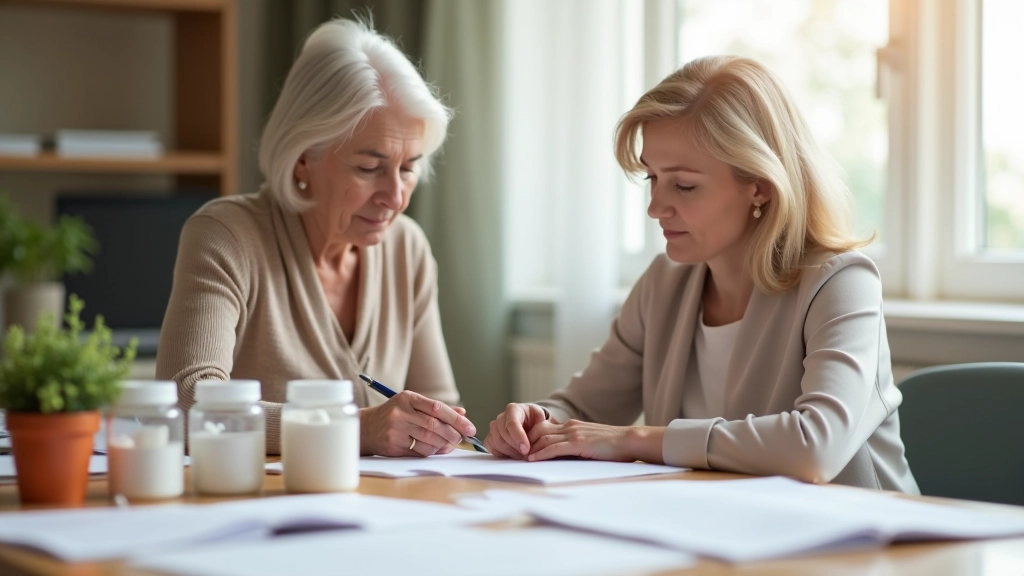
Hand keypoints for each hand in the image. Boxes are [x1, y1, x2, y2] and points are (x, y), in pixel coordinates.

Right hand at [361, 391, 475, 456]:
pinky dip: (432, 451)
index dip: (456, 419)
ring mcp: (396, 430)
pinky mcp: (394, 445)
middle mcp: (401, 412)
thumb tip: (462, 413)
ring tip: (448, 443)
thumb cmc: (394, 415)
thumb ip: (436, 409)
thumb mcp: (412, 405)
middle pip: (435, 425)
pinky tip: (435, 448)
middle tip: (462, 438)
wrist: (366, 428)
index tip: (469, 427)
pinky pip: (420, 451)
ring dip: (443, 444)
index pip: (437, 407)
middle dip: (453, 434)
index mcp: (408, 398)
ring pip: (429, 440)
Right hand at [485, 403, 550, 458]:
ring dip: (509, 452)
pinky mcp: (491, 437)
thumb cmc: (536, 422)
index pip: (512, 423)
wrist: (530, 424)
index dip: (518, 437)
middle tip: (526, 455)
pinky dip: (501, 454)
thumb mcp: (542, 421)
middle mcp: (501, 417)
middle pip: (503, 433)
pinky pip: (491, 447)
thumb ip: (540, 429)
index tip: (526, 449)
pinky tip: (512, 455)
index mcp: (514, 409)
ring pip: (496, 441)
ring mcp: (494, 427)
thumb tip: (537, 443)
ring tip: (521, 456)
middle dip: (515, 447)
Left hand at [526, 420, 657, 461]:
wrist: (630, 440)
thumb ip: (578, 447)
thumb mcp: (591, 443)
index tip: (524, 449)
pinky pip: (554, 447)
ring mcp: (574, 434)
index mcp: (573, 426)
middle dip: (526, 443)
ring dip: (530, 449)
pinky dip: (541, 453)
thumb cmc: (615, 446)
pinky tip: (533, 459)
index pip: (545, 429)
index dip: (532, 439)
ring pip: (543, 439)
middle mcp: (570, 427)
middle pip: (539, 432)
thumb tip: (566, 459)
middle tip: (516, 455)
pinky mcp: (579, 443)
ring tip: (519, 459)